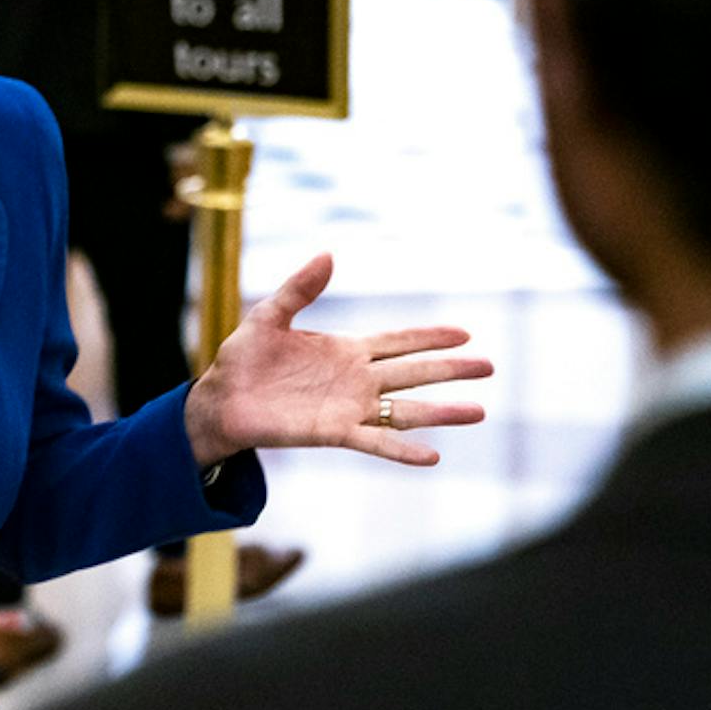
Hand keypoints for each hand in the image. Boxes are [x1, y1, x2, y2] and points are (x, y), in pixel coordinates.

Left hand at [185, 254, 490, 466]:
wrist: (221, 399)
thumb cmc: (244, 358)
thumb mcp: (270, 316)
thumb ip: (300, 289)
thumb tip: (327, 254)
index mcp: (345, 350)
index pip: (398, 341)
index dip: (429, 337)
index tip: (464, 334)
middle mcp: (356, 379)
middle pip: (413, 372)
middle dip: (450, 369)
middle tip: (489, 366)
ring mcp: (348, 407)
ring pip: (405, 410)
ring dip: (441, 412)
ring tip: (479, 411)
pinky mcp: (333, 431)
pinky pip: (375, 441)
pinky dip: (403, 449)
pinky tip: (433, 454)